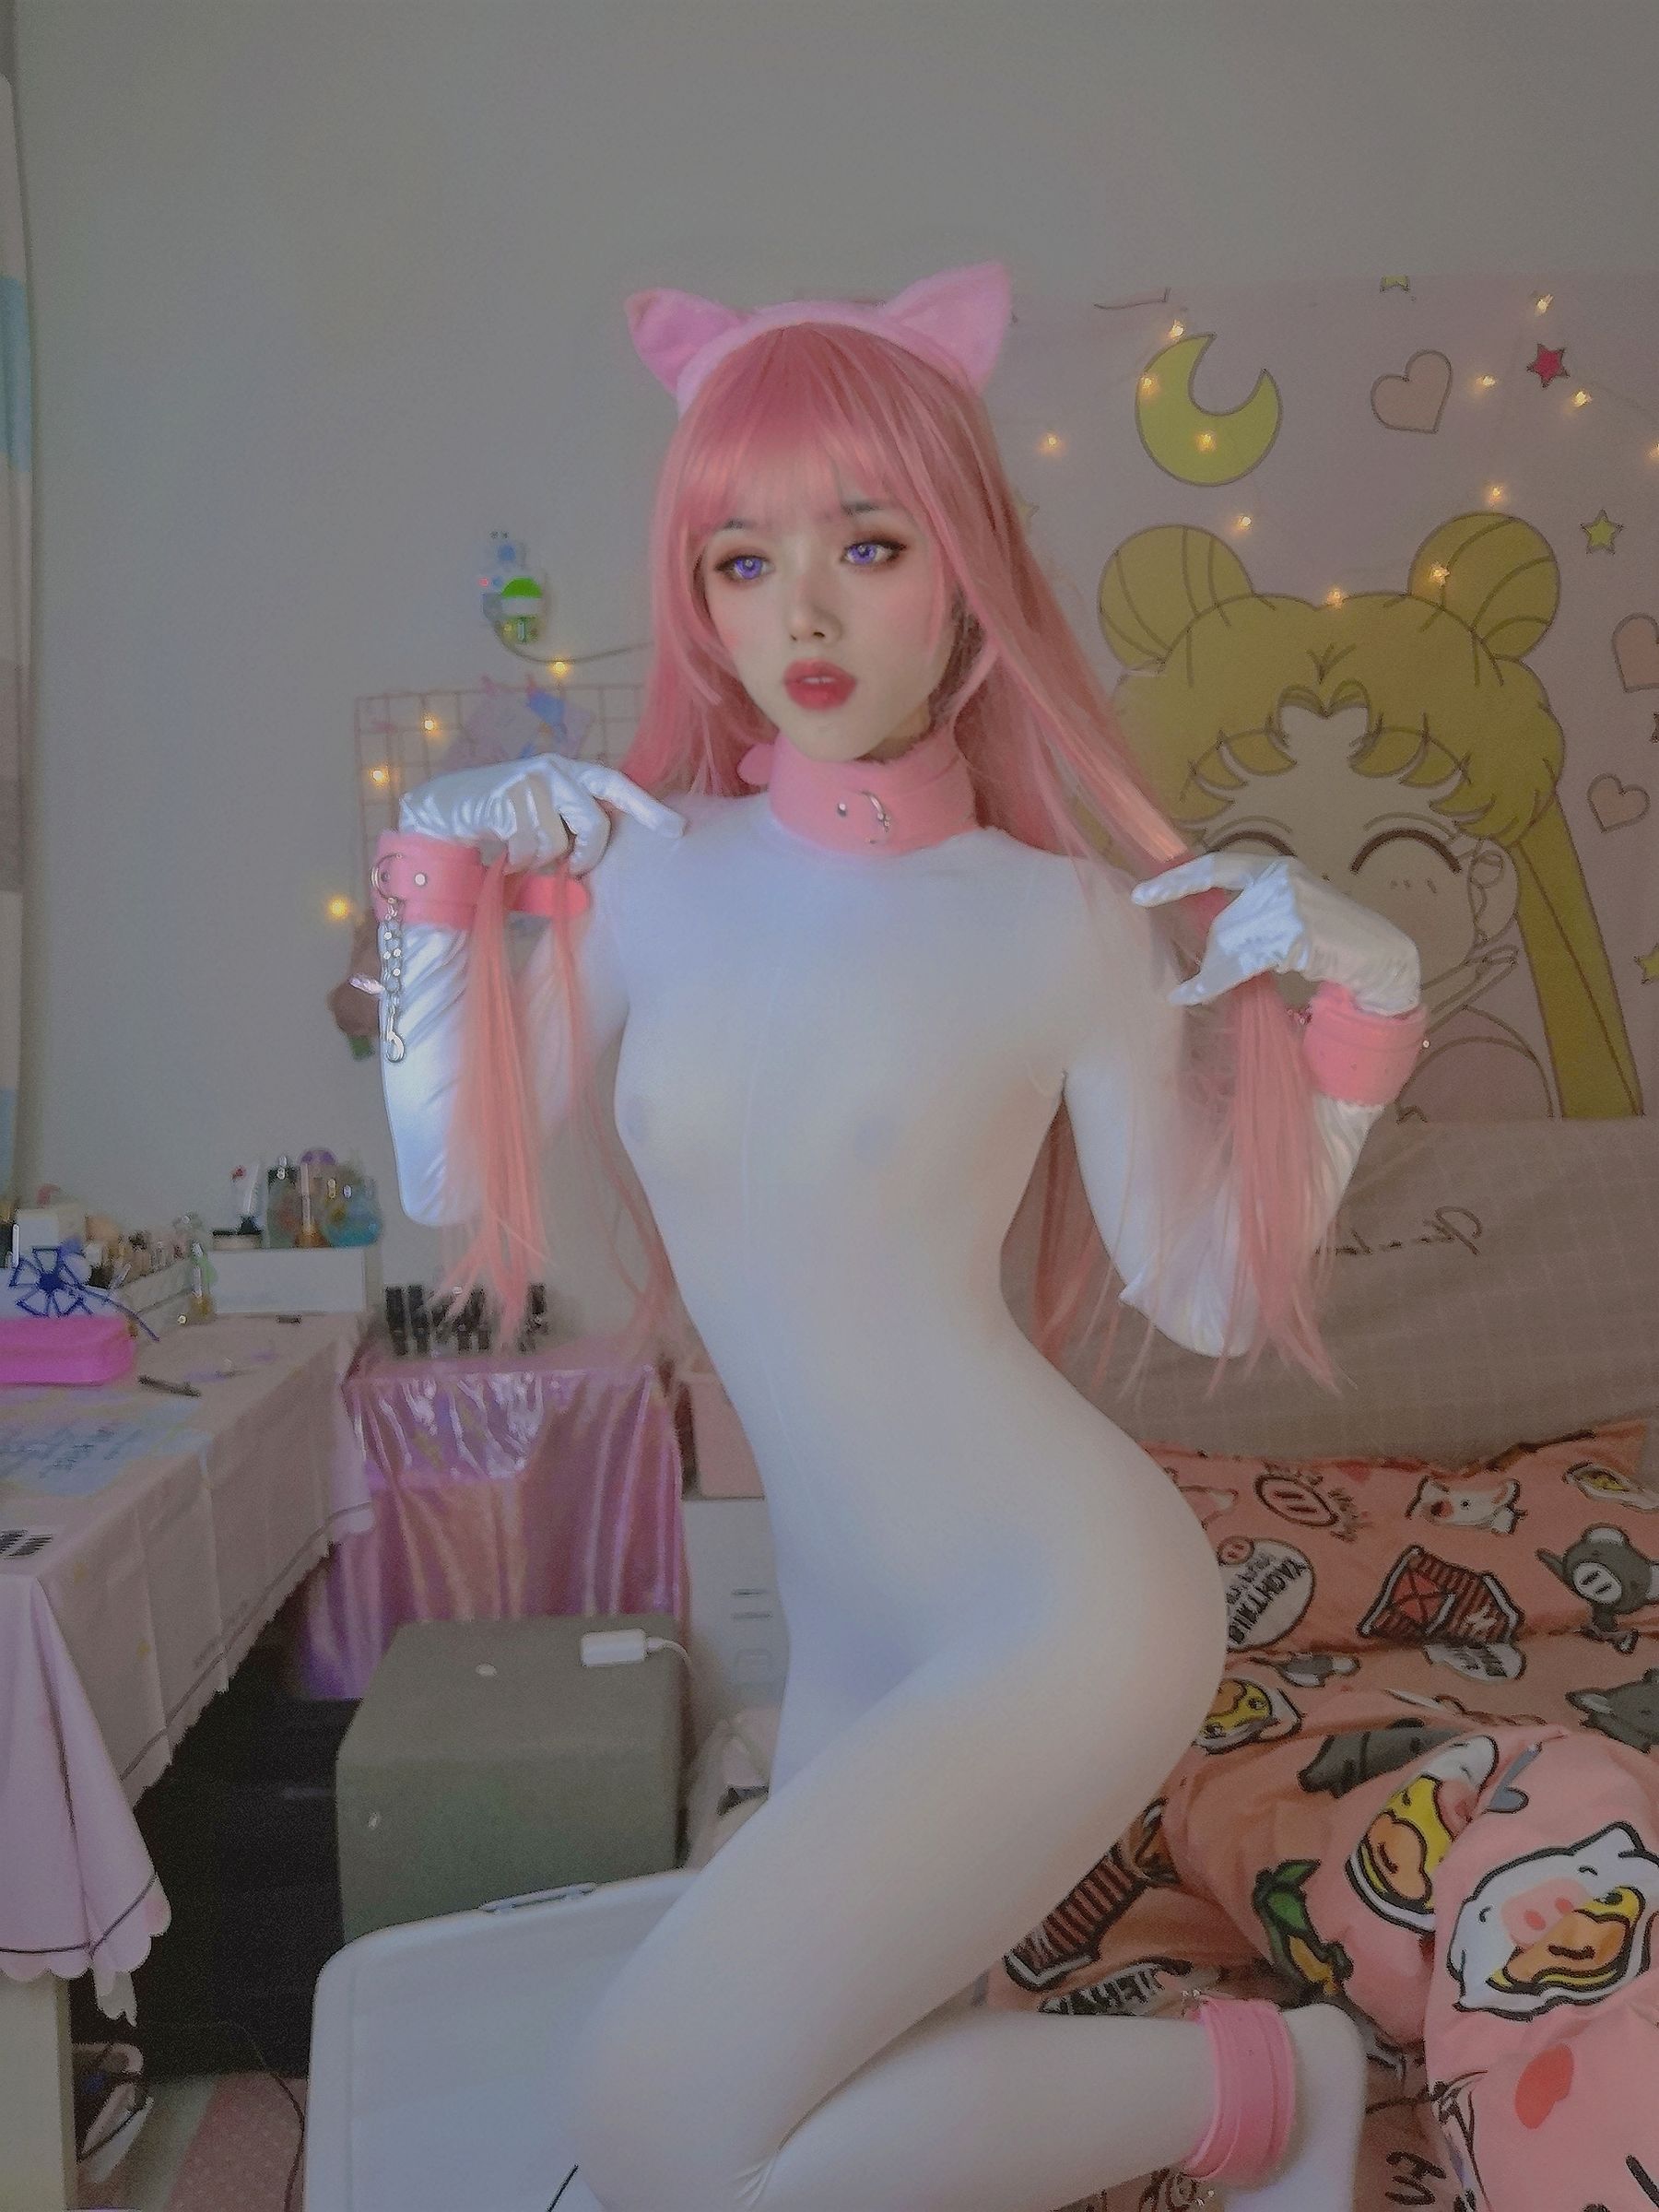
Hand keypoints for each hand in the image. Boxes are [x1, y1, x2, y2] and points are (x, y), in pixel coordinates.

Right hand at [398, 755, 684, 873]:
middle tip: (572, 867)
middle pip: (594, 822)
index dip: (647, 807)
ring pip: (559, 839)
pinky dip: (520, 857)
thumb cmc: (506, 823)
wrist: (447, 809)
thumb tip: (599, 875)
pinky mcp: (508, 795)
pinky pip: (531, 845)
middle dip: (586, 853)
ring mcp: (530, 779)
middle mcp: (555, 768)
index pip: (616, 785)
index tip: (676, 830)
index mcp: (571, 772)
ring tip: (523, 850)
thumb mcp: (548, 827)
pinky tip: (503, 847)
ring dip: (542, 857)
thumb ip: (576, 838)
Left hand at [1130, 851, 1421, 1015]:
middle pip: (1222, 920)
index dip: (1177, 880)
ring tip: (1202, 990)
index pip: (1215, 867)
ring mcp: (1289, 905)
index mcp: (1275, 868)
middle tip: (1200, 980)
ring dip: (1215, 973)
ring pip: (1230, 943)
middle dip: (1212, 954)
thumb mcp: (1289, 909)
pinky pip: (1243, 963)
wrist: (1379, 954)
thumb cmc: (1329, 938)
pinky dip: (1219, 981)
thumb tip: (1207, 932)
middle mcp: (1280, 879)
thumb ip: (1252, 908)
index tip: (1142, 892)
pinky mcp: (1296, 935)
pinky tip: (1201, 993)